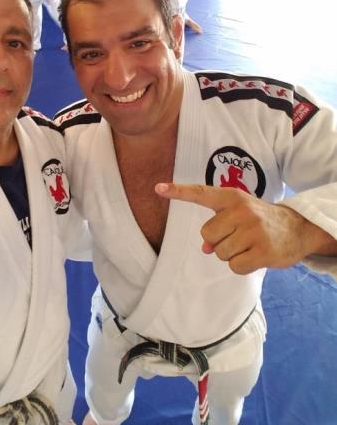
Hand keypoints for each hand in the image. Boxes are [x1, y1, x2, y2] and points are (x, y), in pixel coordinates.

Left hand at [155, 183, 328, 274]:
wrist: (297, 228)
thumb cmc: (259, 221)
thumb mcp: (238, 215)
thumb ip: (218, 226)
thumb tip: (206, 248)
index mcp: (232, 197)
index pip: (201, 193)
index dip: (178, 192)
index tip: (158, 188)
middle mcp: (241, 210)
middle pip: (207, 235)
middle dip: (218, 242)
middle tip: (239, 237)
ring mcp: (253, 231)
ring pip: (220, 253)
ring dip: (231, 254)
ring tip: (249, 245)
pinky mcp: (263, 251)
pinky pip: (234, 266)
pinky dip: (241, 266)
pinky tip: (255, 256)